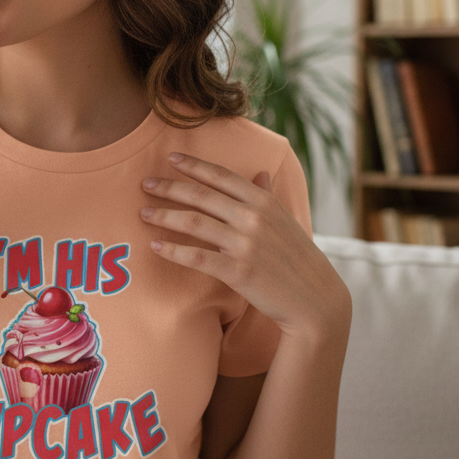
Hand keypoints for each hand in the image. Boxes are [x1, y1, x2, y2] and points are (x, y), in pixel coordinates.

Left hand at [140, 152, 349, 341]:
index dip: (194, 165)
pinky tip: (156, 247)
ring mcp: (246, 244)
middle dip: (169, 187)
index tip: (170, 158)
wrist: (315, 299)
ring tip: (144, 214)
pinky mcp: (238, 271)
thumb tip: (261, 172)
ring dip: (164, 216)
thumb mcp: (286, 221)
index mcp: (264, 201)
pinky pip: (197, 257)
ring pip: (194, 222)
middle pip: (201, 195)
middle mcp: (253, 217)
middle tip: (145, 184)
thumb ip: (268, 195)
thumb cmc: (297, 258)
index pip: (221, 176)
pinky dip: (173, 251)